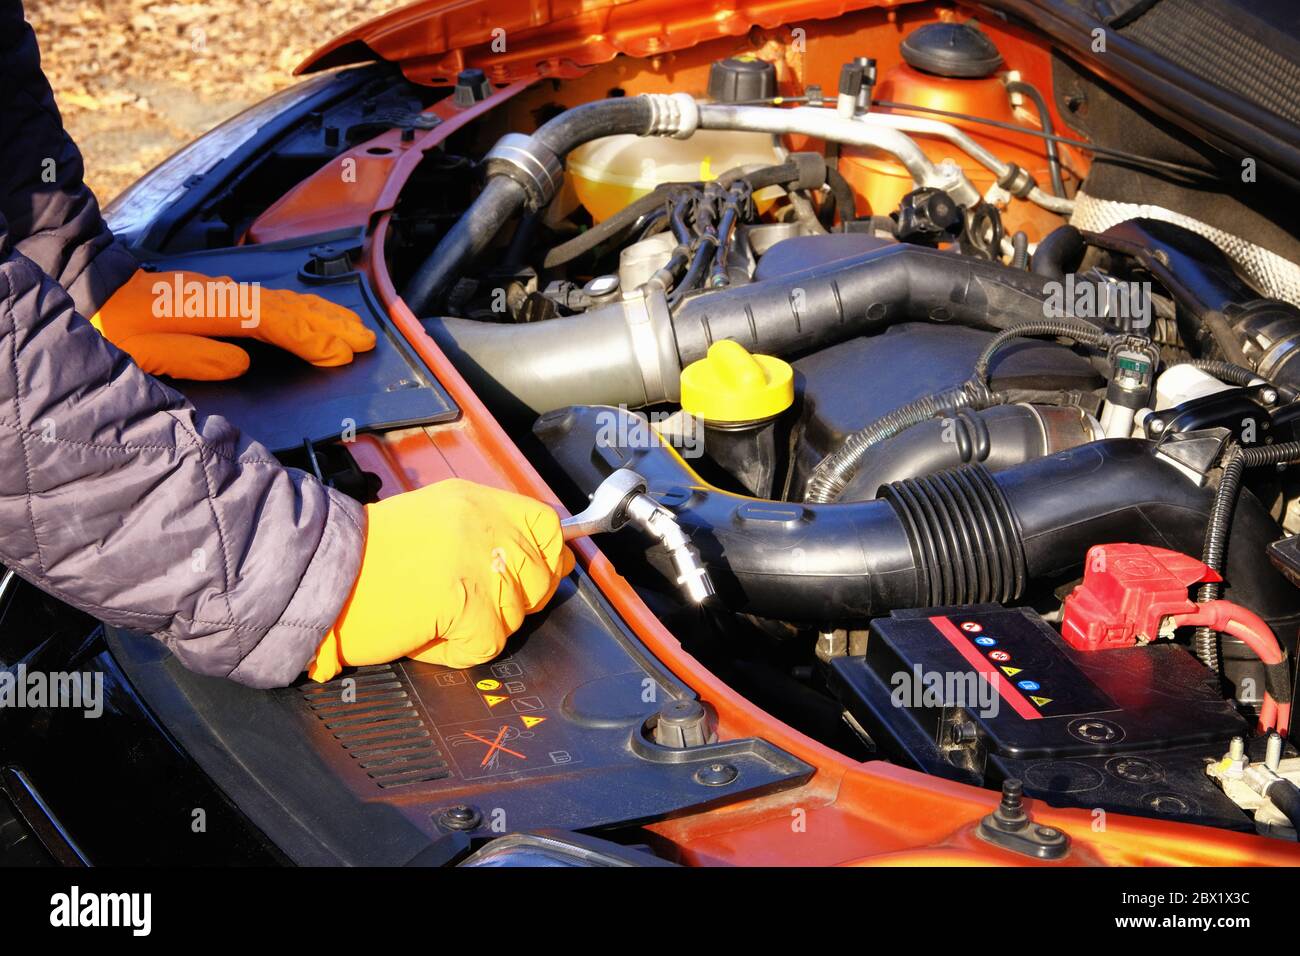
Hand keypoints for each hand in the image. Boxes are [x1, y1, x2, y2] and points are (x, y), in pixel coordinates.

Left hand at [91, 268, 375, 379]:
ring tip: (353, 328)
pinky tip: (313, 316)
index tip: (340, 355)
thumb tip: (242, 361)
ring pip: (284, 301)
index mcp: (207, 309)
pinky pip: (271, 302)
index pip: (271, 323)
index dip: (309, 339)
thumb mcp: (138, 350)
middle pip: (288, 308)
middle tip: (365, 341)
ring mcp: (221, 292)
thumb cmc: (107, 324)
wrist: (81, 284)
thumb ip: (191, 356)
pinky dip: (300, 310)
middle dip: (330, 325)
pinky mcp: (218, 296)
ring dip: (321, 315)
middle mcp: (221, 295)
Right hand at [308, 479, 575, 680]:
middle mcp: (482, 523)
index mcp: (474, 500)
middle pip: (539, 576)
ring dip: (476, 628)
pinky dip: (456, 650)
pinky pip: (487, 643)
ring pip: (513, 615)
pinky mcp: (467, 600)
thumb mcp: (433, 522)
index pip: (546, 524)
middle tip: (463, 605)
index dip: (548, 556)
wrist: (319, 573)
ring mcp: (478, 561)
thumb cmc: (364, 558)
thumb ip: (482, 534)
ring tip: (431, 614)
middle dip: (510, 603)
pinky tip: (424, 632)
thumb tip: (539, 561)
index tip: (534, 576)